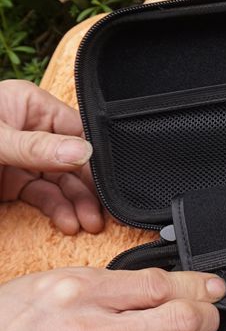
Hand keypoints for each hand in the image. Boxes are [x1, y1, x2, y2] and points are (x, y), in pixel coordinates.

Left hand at [0, 79, 103, 234]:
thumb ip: (35, 148)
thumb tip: (82, 153)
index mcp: (29, 106)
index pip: (76, 132)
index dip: (94, 160)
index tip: (109, 186)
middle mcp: (31, 130)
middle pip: (73, 161)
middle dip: (87, 190)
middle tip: (100, 215)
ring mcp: (22, 158)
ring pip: (62, 183)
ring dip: (75, 205)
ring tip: (85, 224)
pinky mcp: (12, 182)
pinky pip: (44, 196)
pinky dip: (57, 211)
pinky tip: (67, 223)